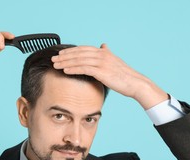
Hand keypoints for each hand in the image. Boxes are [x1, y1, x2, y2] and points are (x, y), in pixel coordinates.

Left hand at [52, 44, 167, 108]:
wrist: (135, 84)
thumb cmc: (124, 76)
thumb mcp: (114, 61)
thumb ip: (106, 53)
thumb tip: (103, 45)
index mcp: (103, 52)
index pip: (83, 49)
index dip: (70, 51)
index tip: (60, 54)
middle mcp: (102, 55)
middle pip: (79, 53)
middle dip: (65, 56)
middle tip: (54, 59)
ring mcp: (102, 62)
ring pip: (80, 60)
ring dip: (66, 62)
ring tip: (56, 65)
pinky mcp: (102, 71)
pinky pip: (84, 68)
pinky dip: (73, 69)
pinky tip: (65, 71)